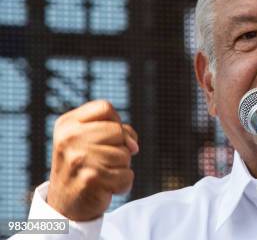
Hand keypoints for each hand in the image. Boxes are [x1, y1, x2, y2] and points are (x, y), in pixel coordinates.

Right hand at [46, 100, 138, 220]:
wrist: (65, 205)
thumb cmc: (85, 166)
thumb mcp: (92, 140)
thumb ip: (117, 131)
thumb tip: (133, 146)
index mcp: (67, 124)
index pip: (105, 108)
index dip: (115, 122)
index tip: (107, 138)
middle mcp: (69, 139)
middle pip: (118, 131)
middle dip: (119, 147)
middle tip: (101, 161)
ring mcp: (78, 159)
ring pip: (125, 154)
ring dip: (121, 167)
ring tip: (101, 174)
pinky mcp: (90, 179)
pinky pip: (127, 175)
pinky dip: (122, 184)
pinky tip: (105, 188)